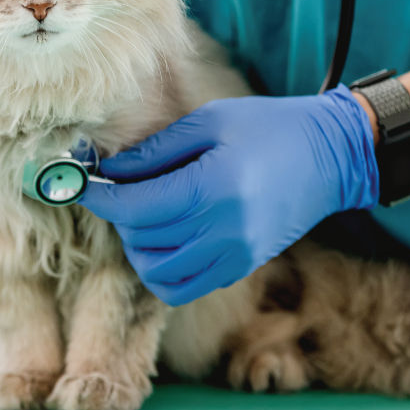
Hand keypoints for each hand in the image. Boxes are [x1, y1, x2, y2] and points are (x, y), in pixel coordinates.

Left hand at [80, 86, 378, 304]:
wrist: (329, 157)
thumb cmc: (268, 127)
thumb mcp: (208, 123)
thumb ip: (154, 151)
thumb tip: (107, 171)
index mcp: (214, 189)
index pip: (135, 207)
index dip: (100, 197)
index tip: (81, 183)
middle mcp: (223, 232)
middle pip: (142, 240)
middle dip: (119, 216)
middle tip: (120, 189)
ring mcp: (234, 256)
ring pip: (157, 273)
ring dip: (138, 246)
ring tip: (145, 215)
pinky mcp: (240, 268)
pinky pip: (183, 286)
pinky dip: (162, 269)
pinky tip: (167, 237)